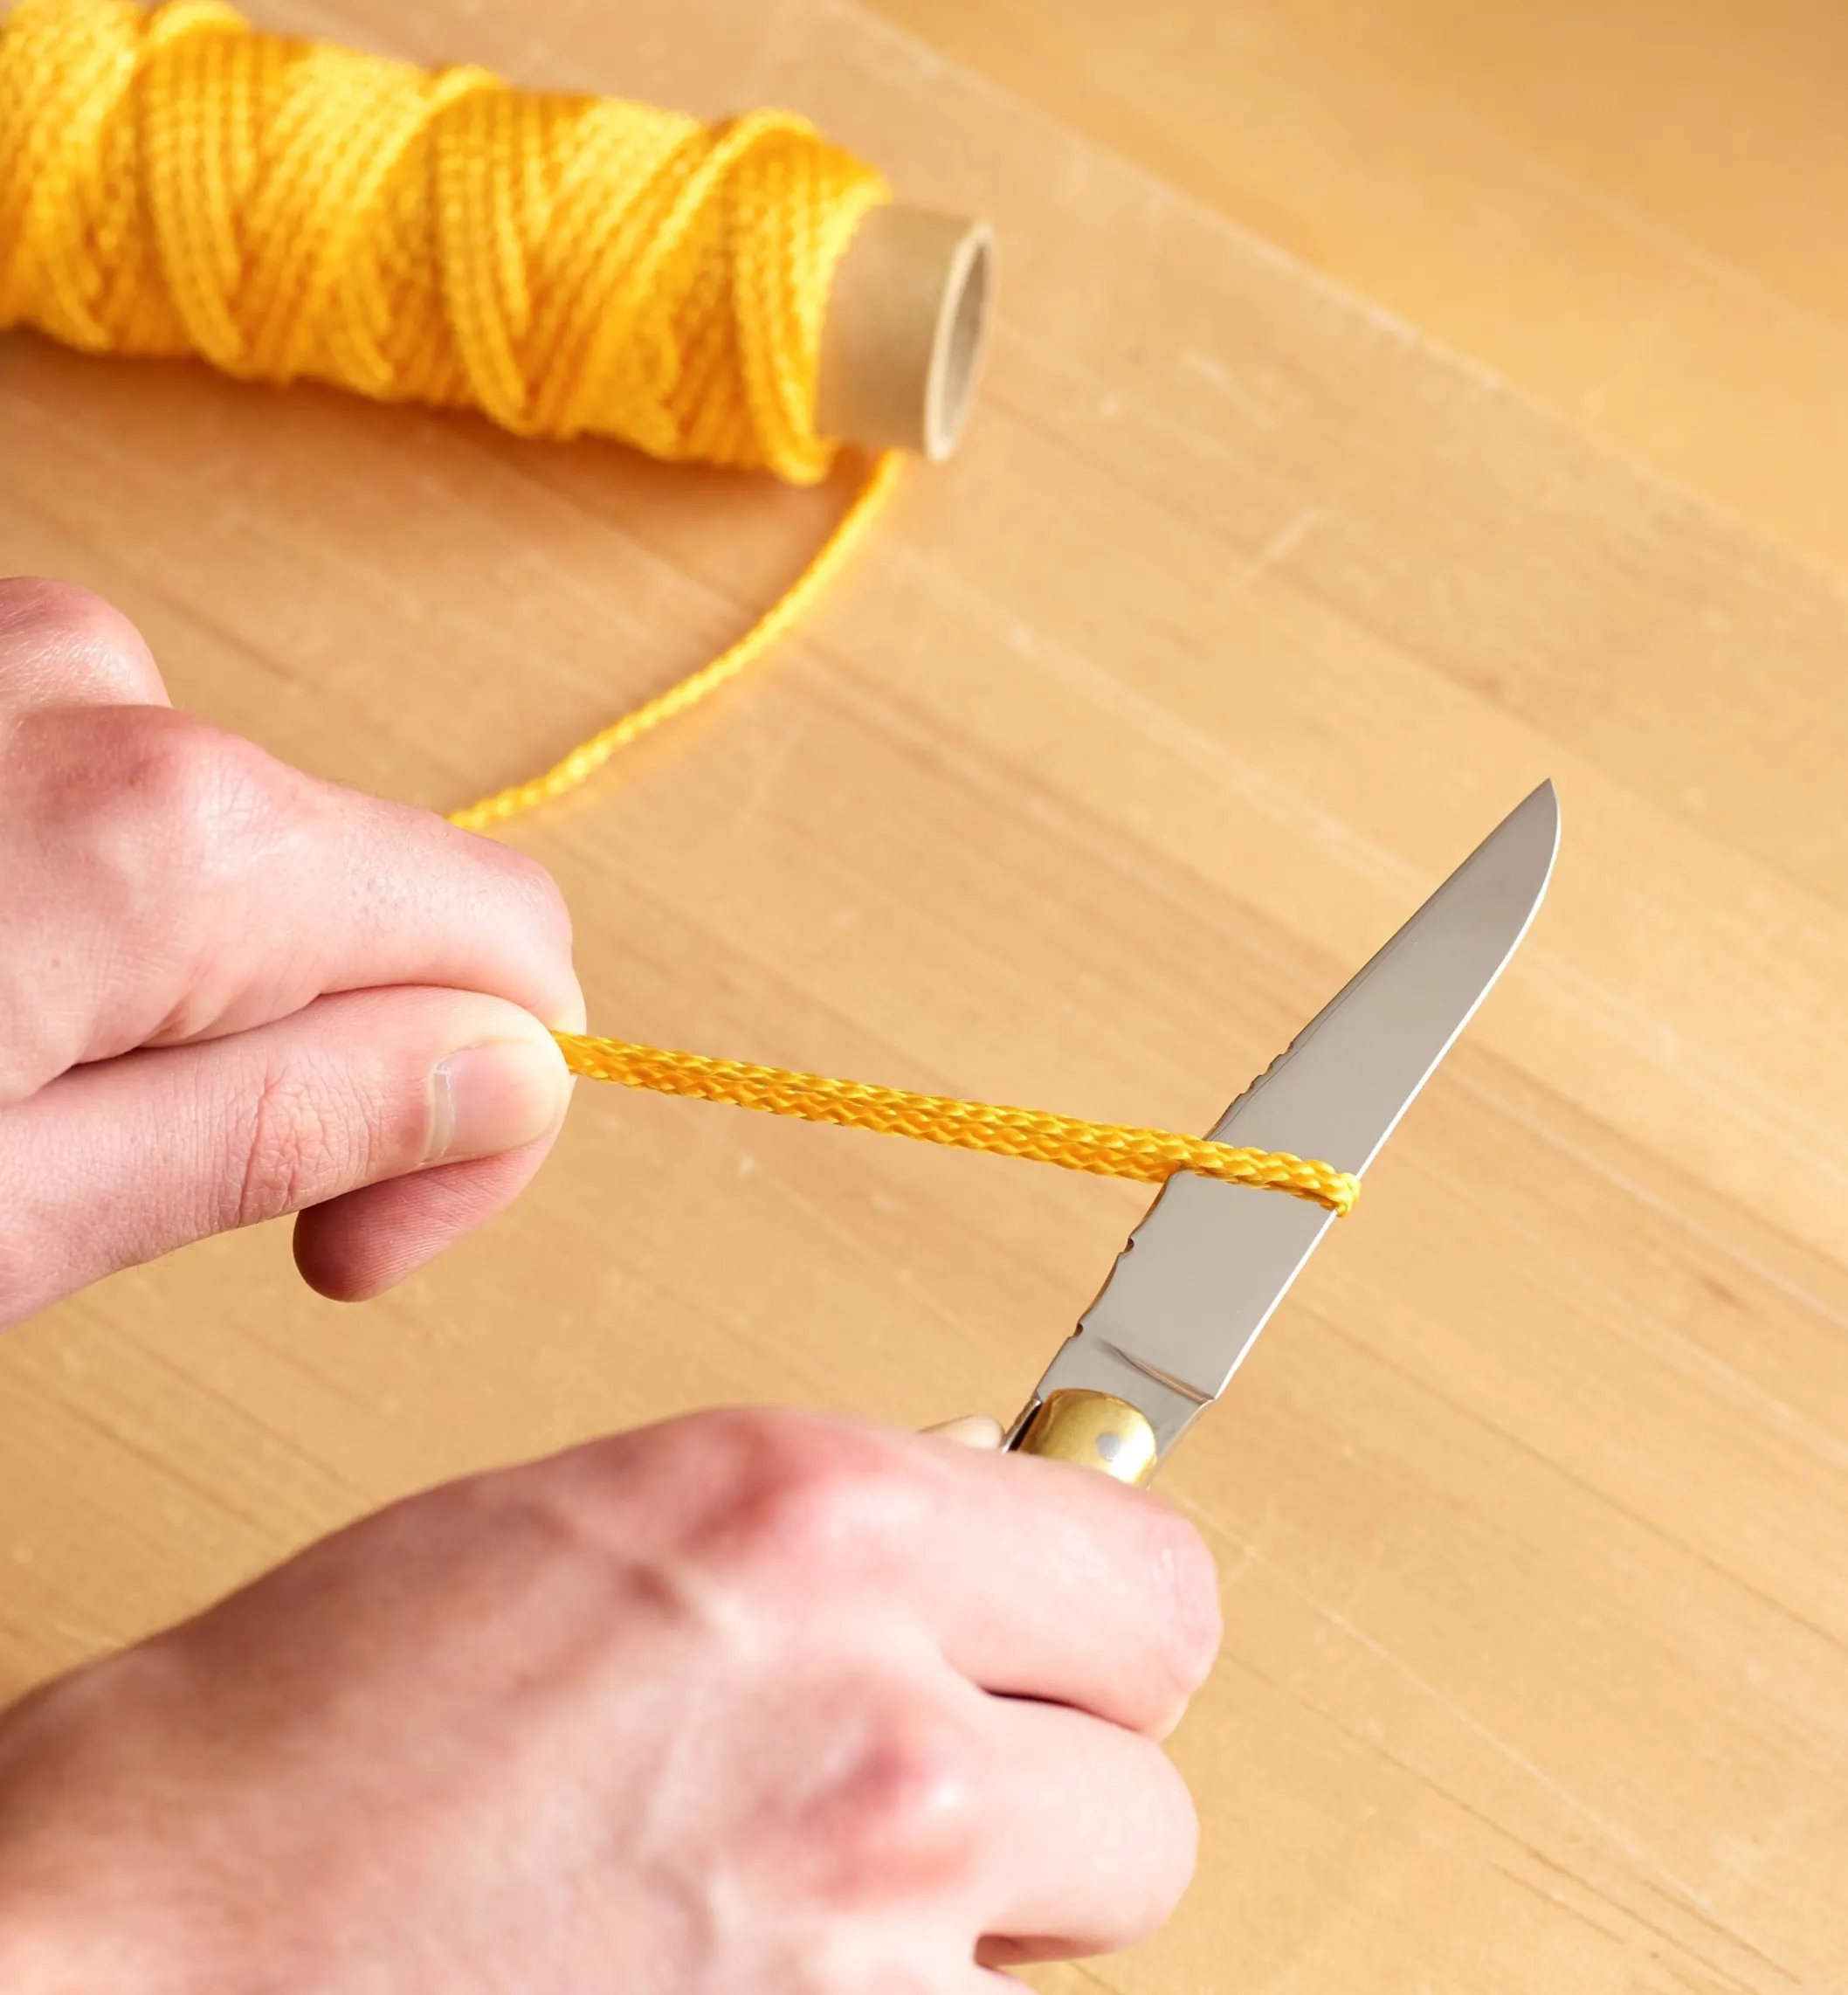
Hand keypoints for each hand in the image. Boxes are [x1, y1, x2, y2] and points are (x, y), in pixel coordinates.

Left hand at [0, 576, 582, 1324]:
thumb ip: (279, 1128)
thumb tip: (506, 1076)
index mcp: (179, 835)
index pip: (512, 948)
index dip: (484, 1113)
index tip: (348, 1244)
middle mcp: (112, 692)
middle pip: (375, 896)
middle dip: (322, 1055)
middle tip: (157, 1205)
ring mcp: (10, 657)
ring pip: (237, 859)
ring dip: (188, 991)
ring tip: (8, 1100)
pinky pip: (115, 795)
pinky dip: (87, 913)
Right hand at [0, 1408, 1220, 1991]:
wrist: (133, 1965)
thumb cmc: (315, 1743)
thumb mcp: (611, 1530)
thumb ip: (841, 1530)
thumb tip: (1001, 1520)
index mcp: (816, 1526)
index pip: (1157, 1585)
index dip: (1105, 1633)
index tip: (1066, 1661)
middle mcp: (876, 1733)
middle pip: (1148, 1804)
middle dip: (1042, 1803)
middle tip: (902, 1800)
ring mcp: (864, 1957)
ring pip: (1057, 1965)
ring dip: (955, 1942)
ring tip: (763, 1908)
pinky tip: (727, 1989)